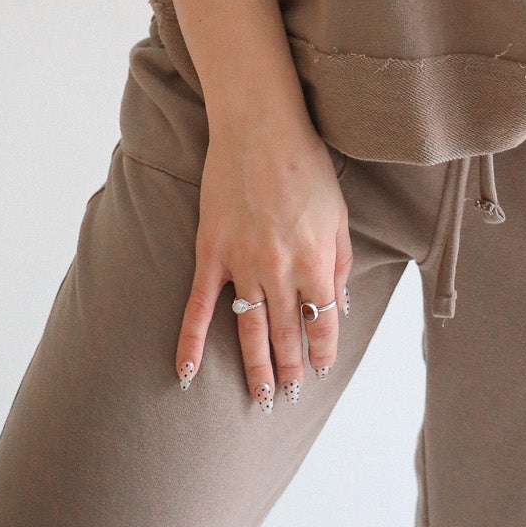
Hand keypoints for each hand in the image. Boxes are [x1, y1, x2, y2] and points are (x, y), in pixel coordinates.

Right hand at [174, 118, 351, 411]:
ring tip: (262, 398)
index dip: (323, 349)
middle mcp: (280, 270)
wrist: (260, 128)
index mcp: (315, 260)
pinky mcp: (211, 253)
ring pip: (248, 329)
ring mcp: (242, 264)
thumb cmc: (306, 166)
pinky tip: (185, 373)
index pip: (322, 322)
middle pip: (285, 334)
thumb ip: (339, 264)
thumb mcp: (338, 215)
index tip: (322, 368)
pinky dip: (190, 342)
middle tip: (290, 398)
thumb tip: (338, 305)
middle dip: (290, 370)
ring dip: (255, 368)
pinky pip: (199, 307)